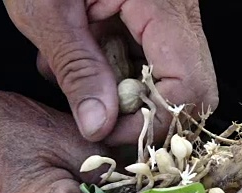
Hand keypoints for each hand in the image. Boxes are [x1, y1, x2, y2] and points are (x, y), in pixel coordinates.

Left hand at [3, 0, 218, 143]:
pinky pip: (160, 64)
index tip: (110, 131)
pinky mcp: (163, 20)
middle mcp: (182, 11)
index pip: (189, 85)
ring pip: (178, 82)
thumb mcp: (46, 12)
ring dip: (132, 95)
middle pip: (195, 90)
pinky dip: (125, 75)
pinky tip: (90, 61)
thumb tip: (99, 128)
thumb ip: (77, 71)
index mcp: (163, 2)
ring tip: (84, 79)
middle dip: (147, 113)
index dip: (154, 121)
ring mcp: (176, 16)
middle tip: (101, 115)